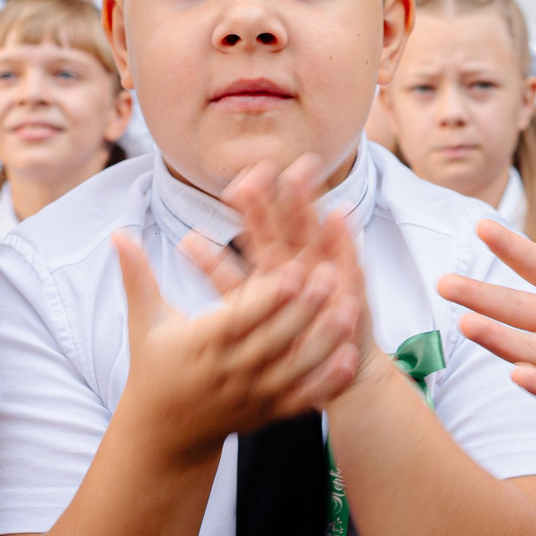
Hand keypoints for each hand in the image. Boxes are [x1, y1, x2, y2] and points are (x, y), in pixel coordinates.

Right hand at [116, 229, 360, 450]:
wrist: (163, 433)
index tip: (294, 271)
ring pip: (293, 370)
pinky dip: (325, 382)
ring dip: (323, 342)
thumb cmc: (155, 368)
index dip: (268, 298)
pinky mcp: (267, 413)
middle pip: (272, 340)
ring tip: (351, 311)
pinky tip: (350, 360)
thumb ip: (138, 276)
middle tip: (332, 276)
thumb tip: (118, 233)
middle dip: (304, 310)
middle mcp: (228, 372)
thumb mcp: (146, 323)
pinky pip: (301, 399)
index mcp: (200, 345)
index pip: (239, 319)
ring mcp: (250, 396)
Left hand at [185, 156, 377, 393]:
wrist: (325, 369)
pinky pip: (349, 263)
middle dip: (277, 190)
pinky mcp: (350, 292)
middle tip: (266, 166)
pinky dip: (344, 239)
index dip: (251, 200)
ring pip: (314, 232)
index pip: (260, 223)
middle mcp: (299, 262)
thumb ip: (218, 273)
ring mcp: (326, 273)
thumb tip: (185, 241)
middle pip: (287, 220)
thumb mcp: (242, 307)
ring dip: (307, 203)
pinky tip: (341, 213)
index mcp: (271, 263)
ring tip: (297, 175)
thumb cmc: (280, 339)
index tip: (236, 179)